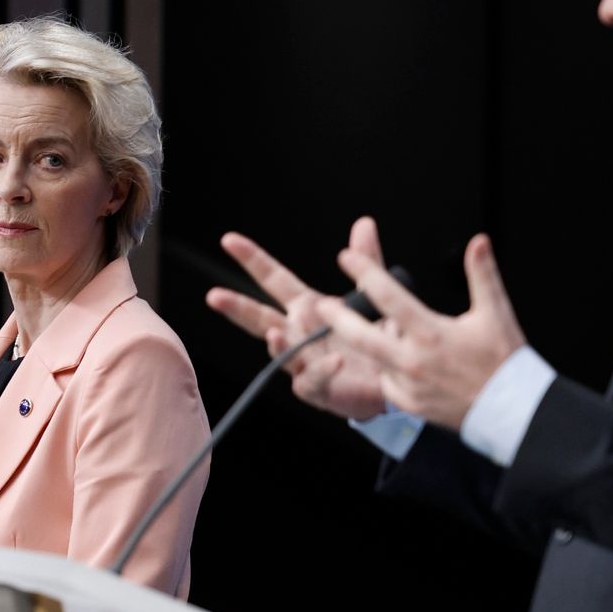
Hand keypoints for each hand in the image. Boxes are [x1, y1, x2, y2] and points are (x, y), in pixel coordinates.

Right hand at [205, 218, 392, 420]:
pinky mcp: (320, 389)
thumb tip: (364, 222)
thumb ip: (367, 262)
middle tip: (214, 296)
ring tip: (274, 333)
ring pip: (280, 353)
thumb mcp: (374, 296)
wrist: (397, 380)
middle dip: (236, 307)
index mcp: (307, 307)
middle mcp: (298, 333)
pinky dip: (323, 369)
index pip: (273, 278)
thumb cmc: (377, 338)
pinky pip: (315, 379)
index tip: (229, 240)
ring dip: (276, 344)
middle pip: (260, 318)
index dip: (252, 259)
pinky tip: (335, 360)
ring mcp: (304, 362)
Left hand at [319, 233, 527, 431]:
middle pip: (362, 336)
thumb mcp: (495, 313)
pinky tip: (396, 358)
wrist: (512, 411)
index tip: (345, 257)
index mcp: (431, 333)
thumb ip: (482, 274)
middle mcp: (414, 360)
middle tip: (320, 304)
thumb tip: (478, 241)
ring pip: (374, 358)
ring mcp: (409, 386)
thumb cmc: (503, 360)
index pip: (389, 298)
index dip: (365, 274)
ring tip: (350, 327)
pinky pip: (388, 381)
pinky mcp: (409, 404)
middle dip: (337, 318)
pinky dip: (388, 368)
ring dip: (364, 342)